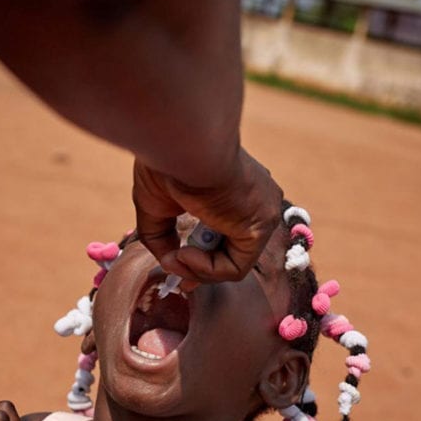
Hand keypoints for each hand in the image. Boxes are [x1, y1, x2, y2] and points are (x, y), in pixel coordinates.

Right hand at [133, 147, 283, 283]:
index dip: (203, 255)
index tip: (177, 263)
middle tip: (177, 276)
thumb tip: (169, 263)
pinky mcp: (260, 225)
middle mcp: (257, 201)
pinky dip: (205, 270)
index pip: (229, 231)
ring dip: (198, 270)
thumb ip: (164, 236)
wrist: (181, 144)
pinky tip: (184, 253)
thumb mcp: (158, 205)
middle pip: (233, 249)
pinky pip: (234, 267)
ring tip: (173, 258)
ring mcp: (262, 212)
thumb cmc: (167, 163)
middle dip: (203, 270)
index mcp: (238, 189)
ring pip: (234, 262)